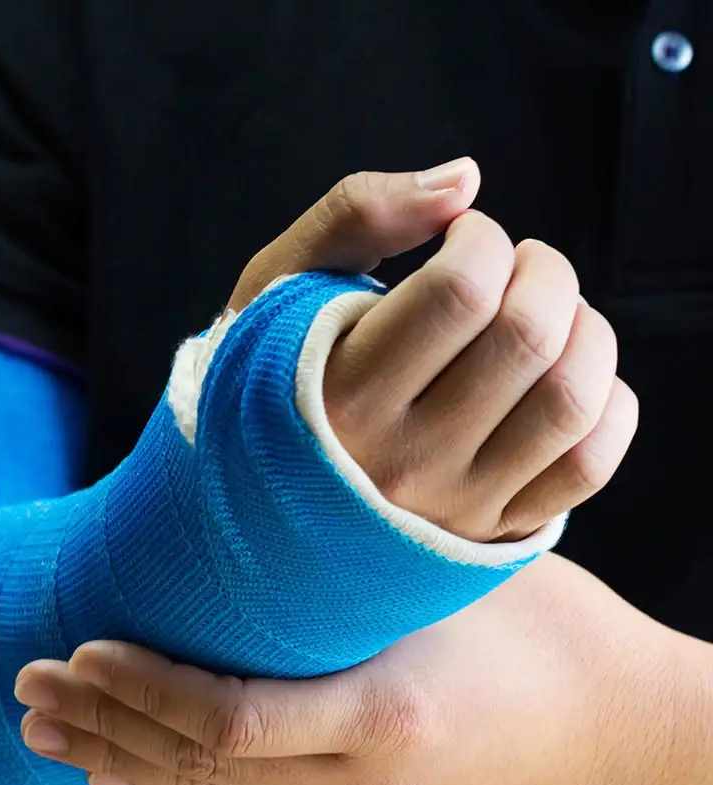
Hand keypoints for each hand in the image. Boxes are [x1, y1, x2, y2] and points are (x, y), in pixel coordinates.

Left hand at [10, 556, 701, 784]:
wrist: (639, 747)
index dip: (141, 689)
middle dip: (101, 723)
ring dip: (118, 759)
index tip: (79, 649)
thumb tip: (249, 518)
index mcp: (383, 720)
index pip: (226, 719)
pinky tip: (117, 777)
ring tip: (42, 731)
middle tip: (23, 683)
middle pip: (196, 766)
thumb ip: (352, 573)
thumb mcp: (454, 585)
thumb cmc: (559, 639)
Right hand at [229, 159, 637, 540]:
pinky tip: (565, 378)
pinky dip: (607, 404)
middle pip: (527, 336)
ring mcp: (452, 503)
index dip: (483, 237)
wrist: (251, 511)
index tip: (462, 239)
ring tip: (546, 319)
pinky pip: (590, 464)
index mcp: (338, 395)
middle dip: (544, 272)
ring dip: (585, 331)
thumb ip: (355, 215)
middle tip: (515, 268)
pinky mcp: (492, 532)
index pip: (461, 289)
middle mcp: (399, 459)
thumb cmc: (269, 383)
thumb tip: (467, 179)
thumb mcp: (277, 290)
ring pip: (571, 398)